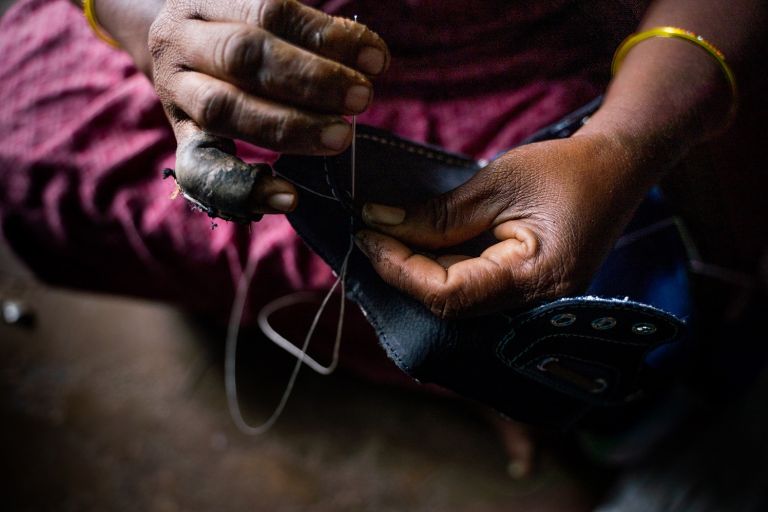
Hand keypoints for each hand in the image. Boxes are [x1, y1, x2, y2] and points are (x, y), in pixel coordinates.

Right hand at [148, 0, 388, 217]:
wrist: (171, 45)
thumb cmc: (236, 27)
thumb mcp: (259, 12)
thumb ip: (306, 31)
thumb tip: (369, 60)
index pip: (268, 11)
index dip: (325, 36)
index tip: (376, 60)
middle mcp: (182, 41)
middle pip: (243, 57)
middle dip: (311, 80)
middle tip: (362, 99)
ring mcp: (175, 91)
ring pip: (225, 109)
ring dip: (289, 127)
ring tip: (340, 137)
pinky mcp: (179, 138)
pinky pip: (201, 170)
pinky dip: (246, 188)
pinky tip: (288, 197)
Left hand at [355, 132, 655, 317]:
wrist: (616, 167)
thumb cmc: (565, 168)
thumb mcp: (498, 183)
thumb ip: (439, 213)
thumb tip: (379, 223)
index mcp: (535, 280)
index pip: (449, 294)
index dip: (401, 268)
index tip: (366, 235)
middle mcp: (532, 304)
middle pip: (449, 302)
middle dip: (402, 269)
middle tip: (369, 234)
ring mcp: (529, 299)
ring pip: (456, 298)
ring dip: (416, 268)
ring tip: (384, 235)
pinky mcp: (522, 287)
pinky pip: (471, 286)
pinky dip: (439, 264)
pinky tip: (416, 242)